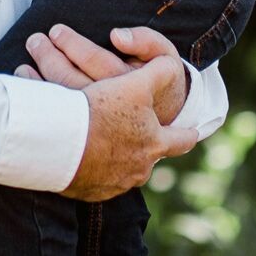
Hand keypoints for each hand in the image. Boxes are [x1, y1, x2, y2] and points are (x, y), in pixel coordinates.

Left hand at [16, 24, 190, 123]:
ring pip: (62, 102)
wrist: (167, 133)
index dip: (73, 45)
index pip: (96, 61)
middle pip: (72, 81)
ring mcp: (100, 135)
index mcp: (133, 91)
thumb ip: (146, 42)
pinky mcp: (89, 149)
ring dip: (39, 79)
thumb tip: (116, 36)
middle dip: (49, 58)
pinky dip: (40, 104)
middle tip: (34, 40)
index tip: (55, 31)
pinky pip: (59, 125)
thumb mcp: (166, 63)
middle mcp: (114, 115)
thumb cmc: (163, 90)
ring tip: (26, 59)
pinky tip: (29, 87)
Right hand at [58, 53, 197, 200]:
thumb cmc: (101, 111)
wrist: (60, 142)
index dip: (189, 134)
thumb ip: (160, 72)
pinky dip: (93, 168)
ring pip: (122, 169)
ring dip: (117, 157)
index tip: (194, 132)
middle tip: (138, 136)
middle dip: (145, 147)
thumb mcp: (135, 84)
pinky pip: (96, 180)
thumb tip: (171, 64)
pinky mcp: (90, 191)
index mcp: (154, 144)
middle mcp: (139, 169)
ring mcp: (114, 184)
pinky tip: (82, 156)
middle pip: (149, 157)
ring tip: (104, 144)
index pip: (182, 140)